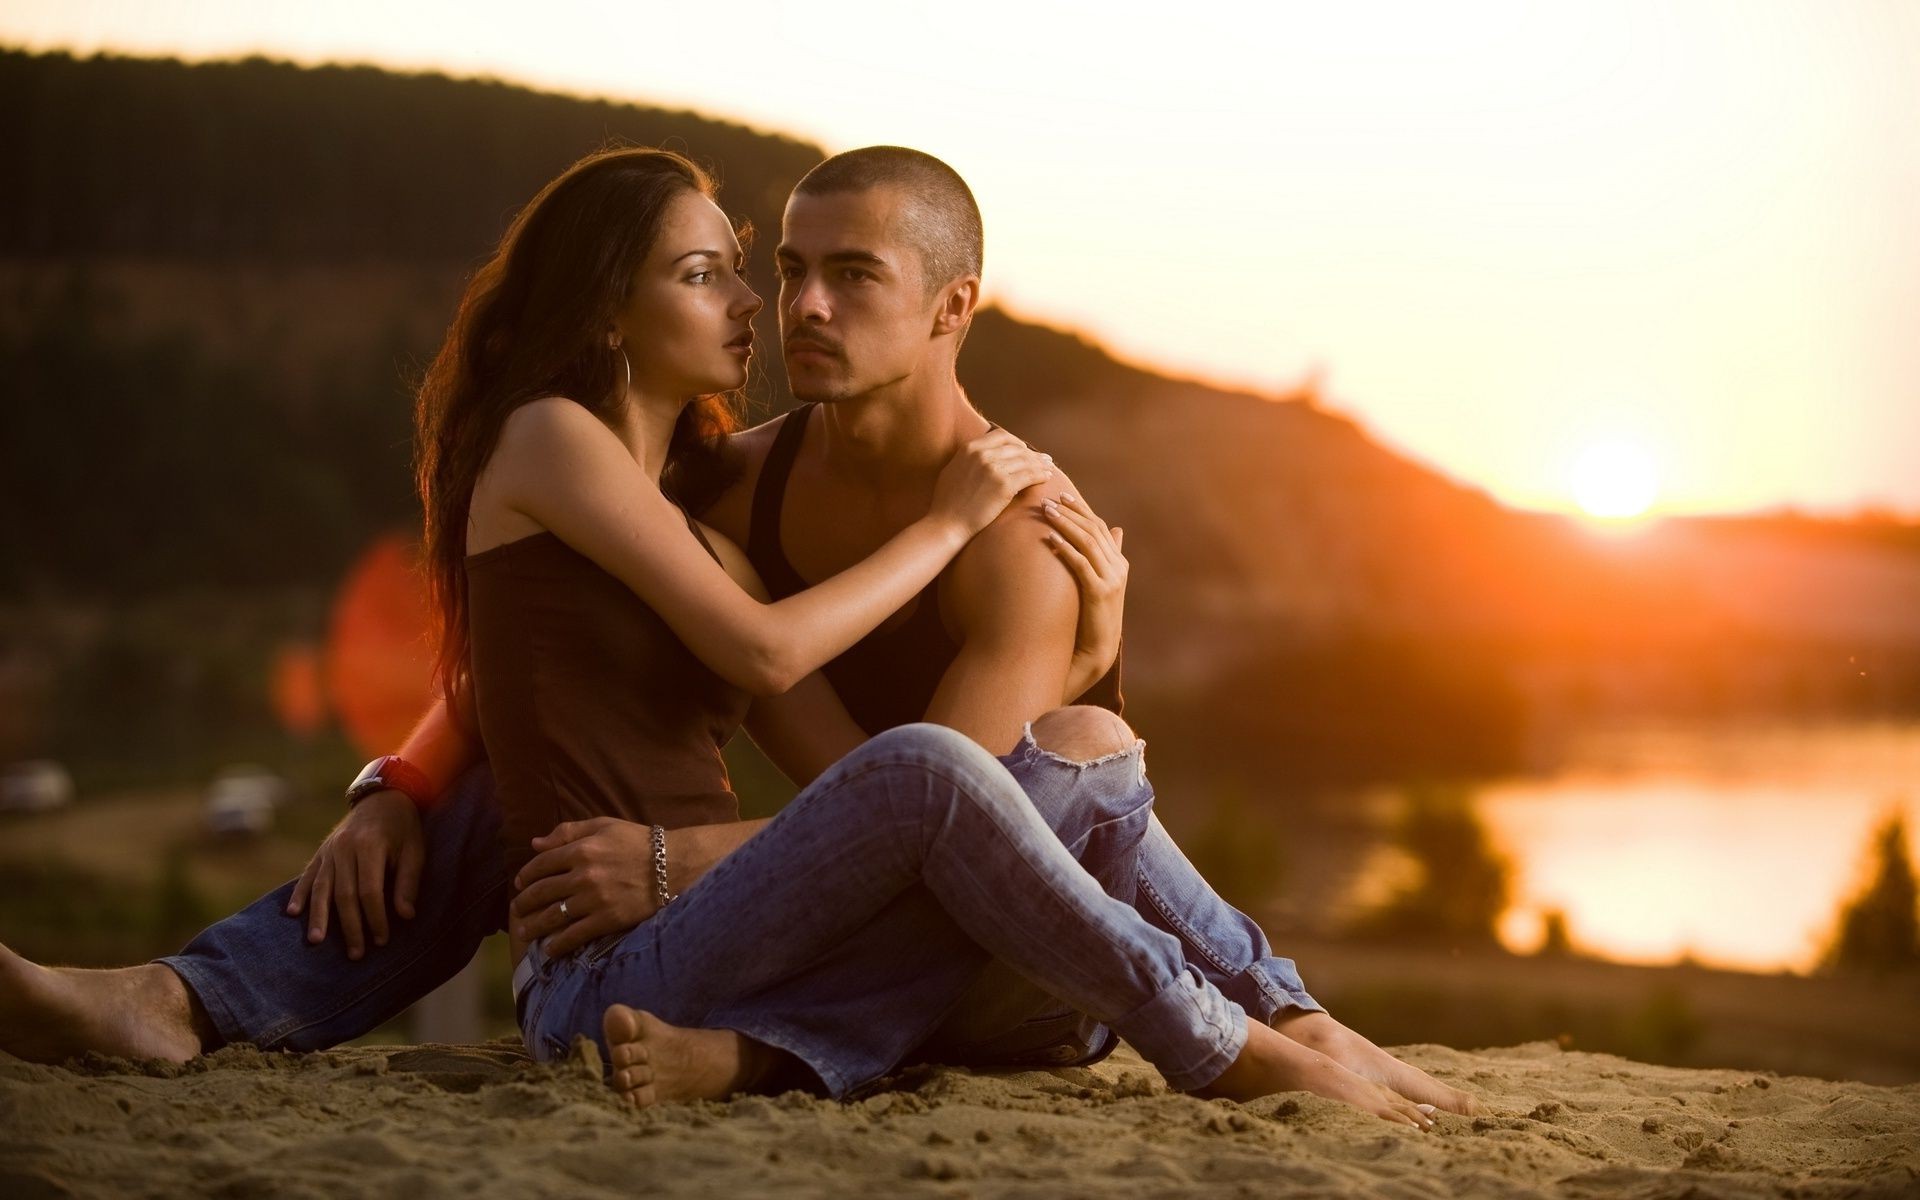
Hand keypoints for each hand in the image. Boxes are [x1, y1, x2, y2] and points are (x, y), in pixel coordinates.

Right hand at [287, 790, 424, 959]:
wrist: (384, 797)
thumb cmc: (404, 828)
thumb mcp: (415, 851)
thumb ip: (408, 882)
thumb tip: (405, 916)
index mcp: (370, 846)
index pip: (370, 891)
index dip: (375, 918)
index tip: (382, 939)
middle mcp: (345, 848)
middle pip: (344, 895)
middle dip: (350, 926)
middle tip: (356, 954)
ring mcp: (330, 850)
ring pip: (321, 888)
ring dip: (319, 917)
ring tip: (317, 942)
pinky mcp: (321, 852)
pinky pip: (308, 876)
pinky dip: (300, 894)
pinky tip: (293, 913)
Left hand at [509, 817, 661, 956]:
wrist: (674, 866)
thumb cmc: (638, 843)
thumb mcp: (604, 826)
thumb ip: (568, 832)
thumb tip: (535, 843)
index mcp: (581, 849)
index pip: (541, 865)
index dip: (525, 876)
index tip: (520, 884)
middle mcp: (582, 875)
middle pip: (541, 892)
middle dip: (524, 904)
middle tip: (516, 912)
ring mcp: (594, 900)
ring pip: (552, 916)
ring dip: (534, 926)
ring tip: (525, 933)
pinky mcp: (607, 920)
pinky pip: (574, 935)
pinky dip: (557, 944)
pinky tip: (549, 949)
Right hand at [930, 429, 1054, 536]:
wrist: (946, 523)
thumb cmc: (947, 502)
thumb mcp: (953, 469)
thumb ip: (969, 458)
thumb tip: (981, 453)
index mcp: (970, 448)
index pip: (1001, 436)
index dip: (1017, 442)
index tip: (1024, 450)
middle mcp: (983, 454)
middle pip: (1016, 447)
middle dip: (1032, 453)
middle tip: (1044, 459)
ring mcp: (994, 469)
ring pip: (1026, 460)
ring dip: (1040, 464)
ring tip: (1049, 468)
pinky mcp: (1004, 485)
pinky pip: (1030, 475)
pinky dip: (1041, 475)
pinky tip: (1047, 478)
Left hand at [1043, 492, 1127, 699]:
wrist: (1096, 649)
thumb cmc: (1091, 616)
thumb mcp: (1100, 583)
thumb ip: (1105, 557)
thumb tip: (1115, 529)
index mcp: (1118, 563)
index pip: (1100, 527)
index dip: (1081, 509)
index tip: (1061, 495)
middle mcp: (1118, 568)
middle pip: (1094, 530)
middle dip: (1071, 512)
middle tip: (1048, 500)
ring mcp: (1111, 580)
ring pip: (1088, 542)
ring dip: (1066, 524)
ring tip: (1046, 512)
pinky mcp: (1100, 592)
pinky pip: (1082, 564)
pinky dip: (1067, 548)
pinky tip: (1051, 539)